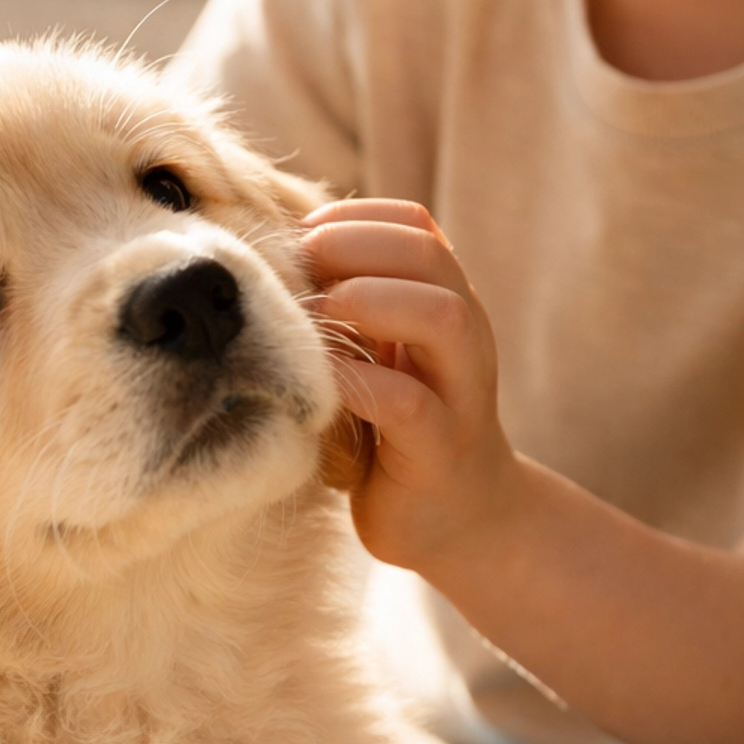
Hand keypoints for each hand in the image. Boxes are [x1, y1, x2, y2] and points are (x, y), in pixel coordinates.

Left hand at [304, 199, 519, 579]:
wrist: (457, 522)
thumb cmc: (398, 434)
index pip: (414, 225)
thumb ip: (352, 312)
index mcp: (449, 303)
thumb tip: (276, 259)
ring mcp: (460, 393)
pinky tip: (319, 387)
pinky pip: (407, 402)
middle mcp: (467, 337)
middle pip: (428, 254)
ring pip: (441, 315)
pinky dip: (358, 383)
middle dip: (351, 248)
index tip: (298, 246)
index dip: (351, 221)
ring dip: (367, 303)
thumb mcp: (378, 359)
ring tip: (316, 319)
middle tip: (296, 275)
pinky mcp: (440, 450)